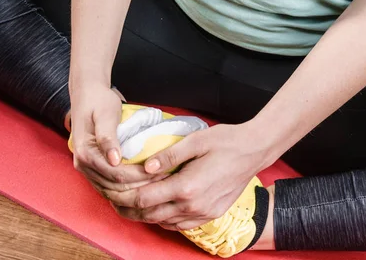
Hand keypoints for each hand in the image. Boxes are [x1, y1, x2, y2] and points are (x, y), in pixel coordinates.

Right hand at [69, 81, 154, 193]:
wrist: (86, 94)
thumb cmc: (98, 101)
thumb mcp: (106, 114)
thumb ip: (108, 137)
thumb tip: (114, 160)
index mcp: (85, 152)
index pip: (115, 174)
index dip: (139, 176)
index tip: (160, 173)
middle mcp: (82, 164)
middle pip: (114, 186)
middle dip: (140, 185)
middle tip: (164, 179)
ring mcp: (85, 168)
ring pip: (112, 190)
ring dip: (134, 189)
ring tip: (157, 183)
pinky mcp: (91, 167)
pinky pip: (108, 185)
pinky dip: (125, 188)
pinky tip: (142, 184)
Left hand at [103, 122, 277, 230]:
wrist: (254, 151)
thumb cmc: (225, 141)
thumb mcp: (195, 141)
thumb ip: (168, 155)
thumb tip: (145, 166)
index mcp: (186, 186)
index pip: (145, 199)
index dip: (124, 197)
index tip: (111, 190)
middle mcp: (194, 206)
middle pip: (151, 215)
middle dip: (128, 210)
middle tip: (113, 200)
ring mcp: (203, 213)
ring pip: (164, 223)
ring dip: (145, 216)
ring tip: (128, 206)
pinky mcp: (211, 214)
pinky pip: (180, 225)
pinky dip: (163, 219)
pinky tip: (156, 209)